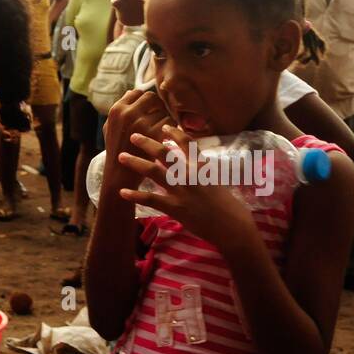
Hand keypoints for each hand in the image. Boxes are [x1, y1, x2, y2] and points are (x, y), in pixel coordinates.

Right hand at [101, 88, 172, 191]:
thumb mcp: (110, 127)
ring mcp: (140, 122)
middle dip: (157, 107)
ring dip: (164, 120)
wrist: (120, 175)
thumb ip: (120, 109)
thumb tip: (132, 92)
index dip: (145, 101)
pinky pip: (169, 123)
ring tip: (160, 132)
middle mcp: (127, 113)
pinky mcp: (153, 134)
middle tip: (159, 119)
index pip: (136, 92)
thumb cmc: (116, 151)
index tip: (149, 110)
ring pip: (162, 111)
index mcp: (116, 109)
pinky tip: (165, 139)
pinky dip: (171, 131)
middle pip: (151, 98)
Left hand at [115, 124, 255, 247]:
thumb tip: (193, 162)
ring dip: (135, 163)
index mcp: (202, 166)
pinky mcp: (176, 208)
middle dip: (147, 143)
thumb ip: (204, 171)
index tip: (164, 126)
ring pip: (154, 172)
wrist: (232, 227)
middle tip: (133, 136)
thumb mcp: (217, 181)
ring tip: (121, 156)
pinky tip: (122, 192)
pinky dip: (135, 195)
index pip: (187, 143)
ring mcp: (182, 191)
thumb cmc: (229, 206)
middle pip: (164, 153)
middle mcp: (190, 174)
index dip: (174, 133)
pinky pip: (151, 199)